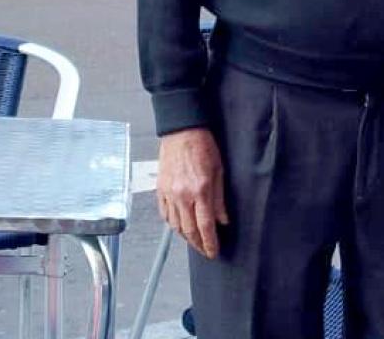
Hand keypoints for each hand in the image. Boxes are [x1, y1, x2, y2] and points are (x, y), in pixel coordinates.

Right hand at [157, 128, 227, 258]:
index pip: (205, 226)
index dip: (210, 243)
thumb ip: (220, 199)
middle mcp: (182, 195)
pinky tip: (180, 225)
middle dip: (198, 244)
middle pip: (189, 230)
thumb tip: (223, 221)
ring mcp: (169, 193)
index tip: (213, 252)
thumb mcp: (219, 171)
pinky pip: (165, 214)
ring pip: (175, 225)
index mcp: (200, 191)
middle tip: (205, 250)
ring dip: (185, 236)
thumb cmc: (203, 147)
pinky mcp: (160, 189)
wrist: (181, 131)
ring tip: (194, 240)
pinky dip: (172, 224)